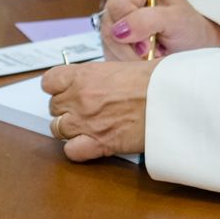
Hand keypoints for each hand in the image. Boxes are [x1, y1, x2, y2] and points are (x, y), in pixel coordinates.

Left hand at [40, 58, 156, 161]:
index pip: (49, 81)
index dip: (56, 87)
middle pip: (53, 107)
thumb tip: (98, 82)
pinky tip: (89, 144)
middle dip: (65, 108)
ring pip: (57, 129)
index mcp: (83, 75)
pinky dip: (77, 149)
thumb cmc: (154, 80)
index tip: (65, 90)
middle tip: (82, 109)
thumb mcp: (121, 67)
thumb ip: (100, 77)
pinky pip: (71, 151)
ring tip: (86, 126)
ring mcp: (86, 122)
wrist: (170, 99)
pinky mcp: (98, 143)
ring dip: (69, 129)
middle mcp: (79, 98)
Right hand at [98, 0, 219, 60]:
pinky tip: (144, 60)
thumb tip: (120, 31)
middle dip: (132, 46)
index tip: (149, 42)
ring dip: (131, 57)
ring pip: (108, 44)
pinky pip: (110, 56)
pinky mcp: (111, 42)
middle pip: (109, 25)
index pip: (119, 4)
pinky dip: (128, 64)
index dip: (132, 26)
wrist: (194, 47)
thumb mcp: (177, 19)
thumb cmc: (189, 28)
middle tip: (155, 51)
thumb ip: (149, 19)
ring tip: (153, 55)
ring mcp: (113, 21)